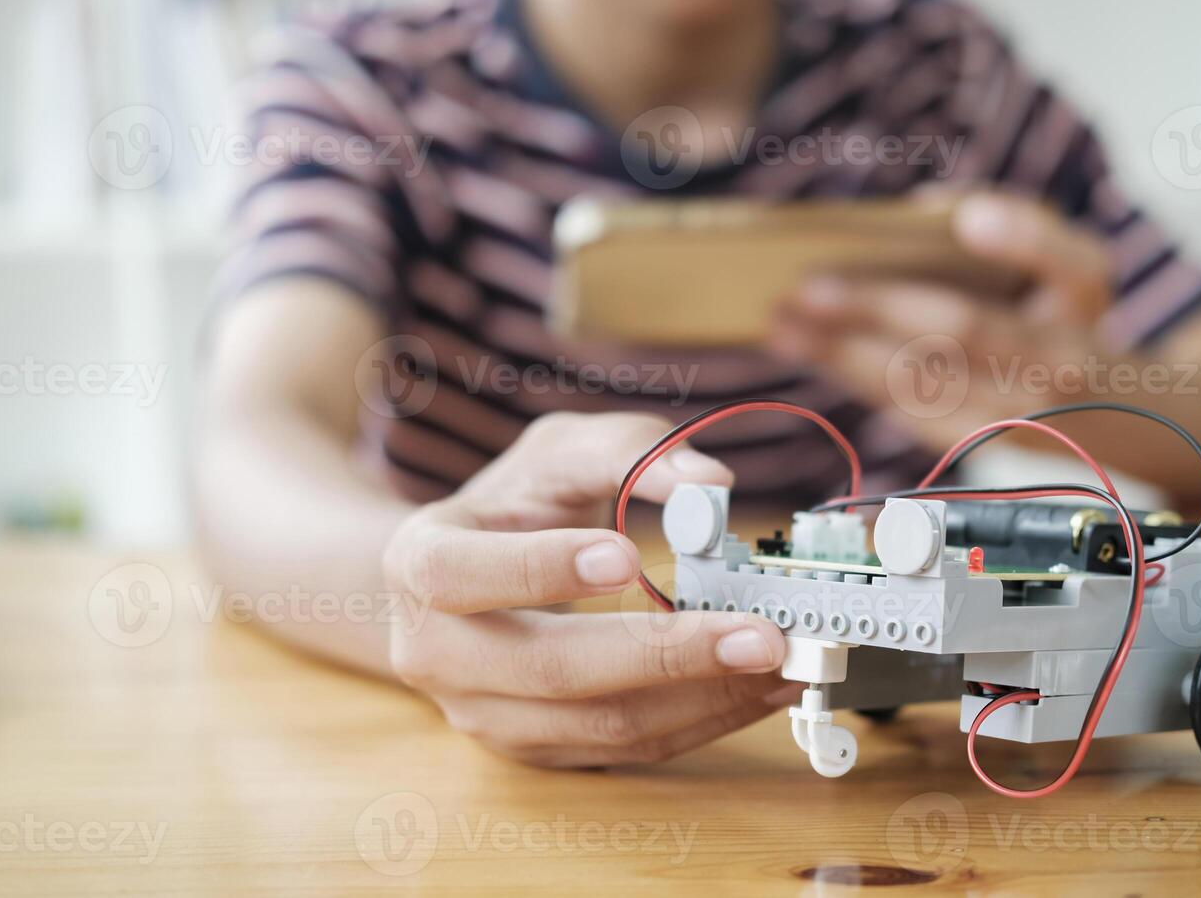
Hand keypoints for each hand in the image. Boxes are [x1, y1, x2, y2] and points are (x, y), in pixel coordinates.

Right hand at [382, 412, 798, 767]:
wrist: (467, 581)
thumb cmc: (518, 504)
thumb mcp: (558, 453)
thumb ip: (628, 449)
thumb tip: (712, 483)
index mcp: (420, 565)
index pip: (462, 575)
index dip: (540, 568)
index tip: (625, 554)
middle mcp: (437, 655)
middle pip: (549, 670)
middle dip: (665, 655)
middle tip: (759, 634)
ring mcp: (484, 716)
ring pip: (599, 724)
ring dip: (703, 699)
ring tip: (781, 664)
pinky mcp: (538, 750)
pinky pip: (626, 748)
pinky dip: (702, 720)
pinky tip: (760, 689)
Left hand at [768, 192, 1117, 447]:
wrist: (1127, 418)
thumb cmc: (1077, 320)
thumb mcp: (1076, 263)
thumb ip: (1024, 224)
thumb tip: (935, 208)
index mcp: (1086, 296)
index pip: (1063, 263)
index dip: (1020, 239)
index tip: (970, 219)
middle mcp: (1060, 359)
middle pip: (959, 332)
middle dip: (874, 308)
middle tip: (803, 288)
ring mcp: (1025, 414)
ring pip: (924, 382)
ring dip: (844, 354)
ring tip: (784, 327)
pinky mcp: (990, 448)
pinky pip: (916, 414)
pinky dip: (862, 383)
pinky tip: (816, 355)